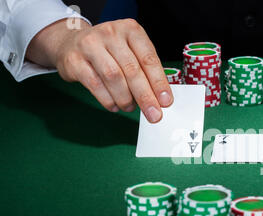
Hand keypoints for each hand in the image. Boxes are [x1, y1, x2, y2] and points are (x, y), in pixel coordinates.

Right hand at [27, 19, 171, 122]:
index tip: (166, 101)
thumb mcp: (131, 52)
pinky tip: (115, 105)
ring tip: (130, 107)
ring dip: (126, 99)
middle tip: (154, 114)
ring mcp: (90, 45)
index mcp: (130, 30)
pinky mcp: (75, 60)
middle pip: (132, 70)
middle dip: (145, 96)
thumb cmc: (110, 51)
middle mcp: (110, 33)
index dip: (159, 83)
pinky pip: (95, 84)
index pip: (148, 59)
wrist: (72, 43)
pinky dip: (108, 100)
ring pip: (114, 77)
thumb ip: (145, 71)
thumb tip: (160, 99)